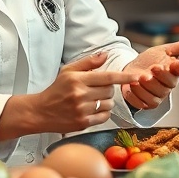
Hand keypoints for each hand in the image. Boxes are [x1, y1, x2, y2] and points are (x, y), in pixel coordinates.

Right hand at [0, 53, 144, 137]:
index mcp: (77, 80)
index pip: (107, 77)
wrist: (39, 112)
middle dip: (107, 89)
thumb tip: (105, 54)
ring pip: (109, 103)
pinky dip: (102, 112)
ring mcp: (82, 110)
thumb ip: (88, 63)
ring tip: (91, 100)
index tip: (139, 77)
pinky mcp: (82, 123)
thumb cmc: (55, 90)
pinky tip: (91, 110)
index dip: (125, 77)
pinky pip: (104, 116)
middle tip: (94, 89)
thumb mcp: (68, 71)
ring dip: (105, 101)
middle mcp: (80, 95)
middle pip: (110, 91)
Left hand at [121, 36, 178, 110]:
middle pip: (167, 86)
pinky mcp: (146, 103)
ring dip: (145, 88)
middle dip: (158, 78)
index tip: (174, 62)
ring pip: (155, 97)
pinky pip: (143, 103)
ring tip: (138, 78)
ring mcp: (157, 96)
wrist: (131, 69)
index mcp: (173, 72)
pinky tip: (131, 86)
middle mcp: (167, 86)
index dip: (178, 68)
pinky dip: (136, 95)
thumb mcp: (163, 50)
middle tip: (151, 70)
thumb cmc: (149, 61)